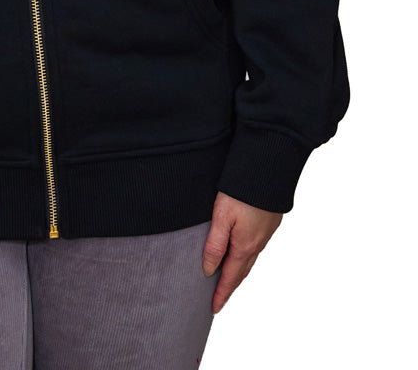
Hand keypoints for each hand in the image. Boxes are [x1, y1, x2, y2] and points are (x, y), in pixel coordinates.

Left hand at [202, 191, 282, 313]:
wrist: (270, 170)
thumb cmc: (242, 191)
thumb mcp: (222, 216)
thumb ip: (215, 244)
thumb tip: (208, 270)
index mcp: (244, 246)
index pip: (230, 277)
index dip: (221, 294)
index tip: (213, 308)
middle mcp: (257, 244)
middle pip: (241, 272)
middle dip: (230, 287)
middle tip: (219, 299)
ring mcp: (265, 234)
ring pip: (249, 259)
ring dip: (239, 272)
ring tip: (228, 279)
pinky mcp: (269, 223)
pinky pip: (256, 247)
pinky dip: (247, 257)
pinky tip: (242, 252)